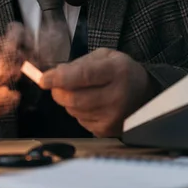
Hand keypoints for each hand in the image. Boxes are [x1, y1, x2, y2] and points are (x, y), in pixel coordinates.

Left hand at [39, 48, 154, 137]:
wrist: (145, 93)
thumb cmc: (120, 71)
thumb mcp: (104, 56)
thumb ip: (78, 64)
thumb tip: (54, 75)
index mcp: (116, 71)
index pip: (83, 76)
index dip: (60, 78)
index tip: (43, 79)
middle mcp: (117, 96)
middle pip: (74, 98)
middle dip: (58, 91)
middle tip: (57, 84)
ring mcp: (113, 117)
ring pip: (73, 110)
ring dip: (68, 101)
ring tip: (83, 91)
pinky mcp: (107, 130)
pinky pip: (79, 121)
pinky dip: (78, 111)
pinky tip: (91, 104)